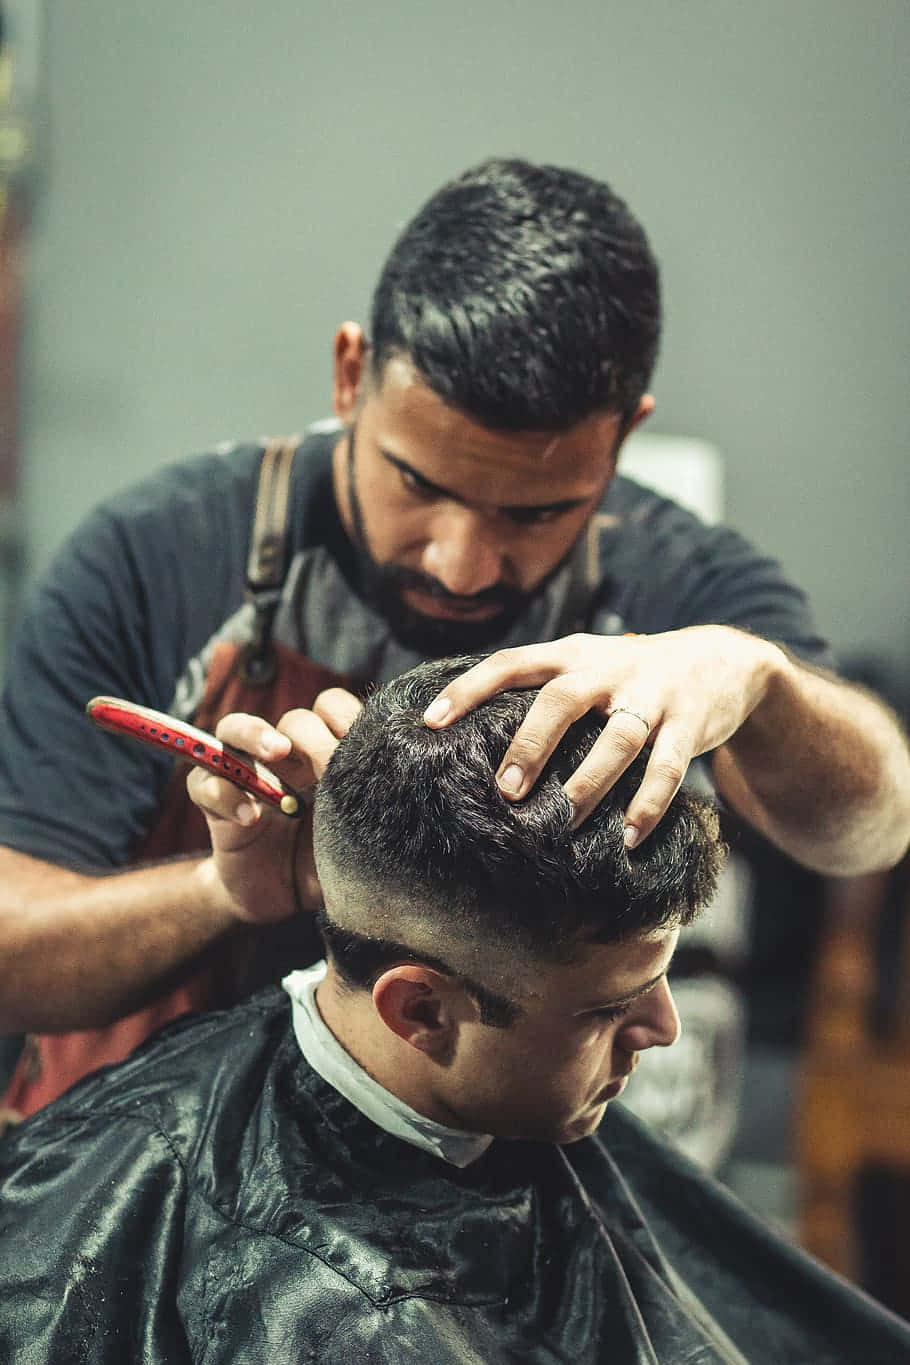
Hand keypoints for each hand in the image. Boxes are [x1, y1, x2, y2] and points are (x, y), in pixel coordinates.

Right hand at [187, 687, 361, 921]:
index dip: (344, 716)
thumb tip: (411, 792)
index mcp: (322, 755)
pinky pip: (204, 784)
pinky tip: (251, 818)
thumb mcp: (355, 838)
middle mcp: (284, 758)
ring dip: (253, 733)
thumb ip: (371, 812)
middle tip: (321, 760)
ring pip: (231, 729)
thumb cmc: (326, 863)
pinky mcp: (215, 804)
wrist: (281, 898)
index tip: (361, 744)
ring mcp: (246, 776)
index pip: (331, 708)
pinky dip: (225, 794)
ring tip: (275, 753)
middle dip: (307, 734)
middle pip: (290, 719)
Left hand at [422, 628, 781, 843]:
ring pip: (619, 738)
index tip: (429, 722)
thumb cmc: (632, 676)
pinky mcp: (690, 723)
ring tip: (567, 821)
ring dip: (590, 782)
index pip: (511, 663)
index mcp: (573, 654)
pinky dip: (649, 803)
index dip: (468, 688)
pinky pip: (668, 767)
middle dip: (531, 745)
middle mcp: (609, 668)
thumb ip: (541, 690)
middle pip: (562, 699)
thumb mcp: (586, 665)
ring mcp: (653, 694)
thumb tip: (468, 738)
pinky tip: (631, 835)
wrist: (723, 659)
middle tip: (505, 791)